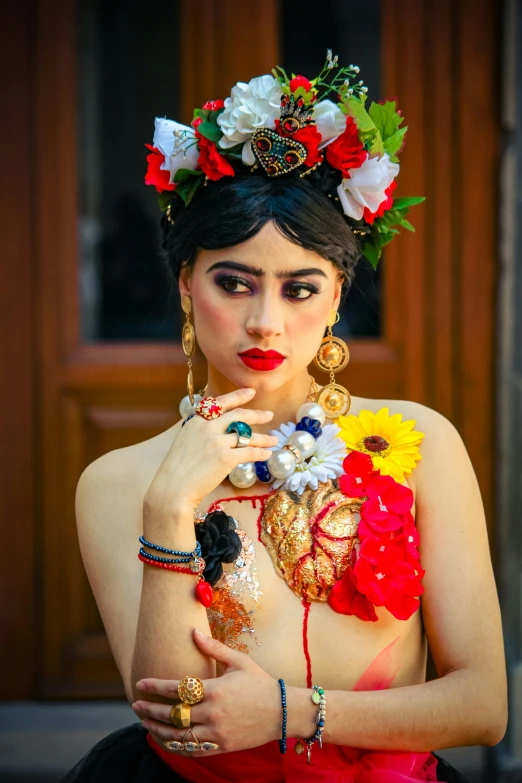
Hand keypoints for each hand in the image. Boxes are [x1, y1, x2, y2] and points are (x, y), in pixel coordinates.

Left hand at [132, 629, 282, 754]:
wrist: (282, 712)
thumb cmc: (260, 682)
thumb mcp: (238, 661)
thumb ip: (213, 648)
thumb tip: (193, 632)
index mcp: (215, 690)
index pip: (177, 689)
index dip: (155, 687)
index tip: (140, 683)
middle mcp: (213, 713)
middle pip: (173, 714)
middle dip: (150, 710)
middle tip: (135, 705)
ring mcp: (217, 733)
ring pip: (178, 736)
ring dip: (157, 731)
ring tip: (144, 724)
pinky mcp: (222, 746)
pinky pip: (192, 750)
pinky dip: (175, 747)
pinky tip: (164, 741)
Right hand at [143, 388, 278, 520]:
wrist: (172, 489)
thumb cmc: (177, 470)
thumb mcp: (185, 441)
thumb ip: (200, 432)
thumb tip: (218, 431)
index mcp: (196, 421)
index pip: (221, 403)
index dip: (238, 396)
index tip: (251, 392)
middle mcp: (207, 427)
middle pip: (239, 416)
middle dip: (257, 415)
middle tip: (269, 415)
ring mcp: (217, 442)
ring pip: (247, 436)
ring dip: (263, 438)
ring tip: (274, 439)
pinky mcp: (225, 458)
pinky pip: (249, 453)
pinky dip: (260, 453)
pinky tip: (267, 454)